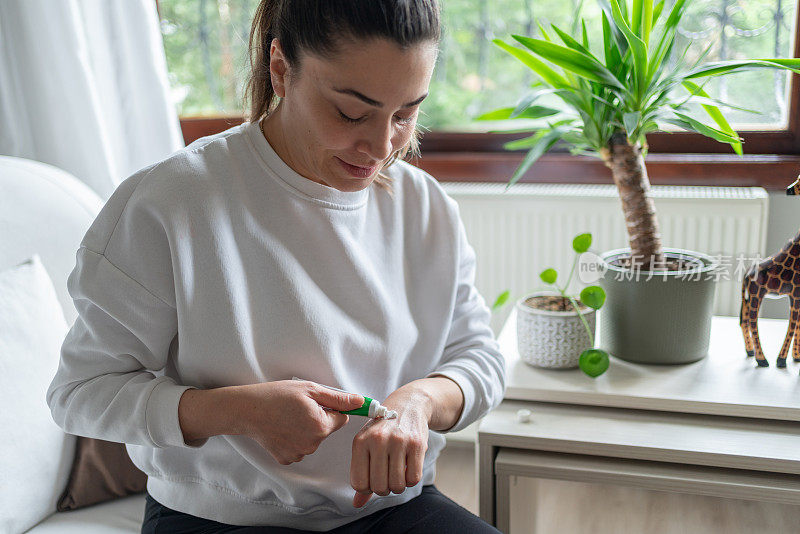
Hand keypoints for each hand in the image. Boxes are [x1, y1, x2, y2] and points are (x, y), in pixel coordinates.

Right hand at [235, 380, 364, 464]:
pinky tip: (282, 428)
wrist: (247, 410)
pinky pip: (300, 448)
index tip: (320, 402)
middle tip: (300, 407)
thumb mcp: (309, 389)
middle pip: (327, 429)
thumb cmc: (276, 396)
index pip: (342, 419)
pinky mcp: (287, 459)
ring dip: (306, 429)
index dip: (332, 408)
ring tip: (288, 417)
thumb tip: (360, 401)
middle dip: (319, 418)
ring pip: (314, 439)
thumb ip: (338, 398)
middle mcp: (312, 444)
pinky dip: (294, 439)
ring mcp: (299, 454)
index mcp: (321, 426)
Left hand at [350, 385, 431, 507]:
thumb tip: (357, 504)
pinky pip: (414, 478)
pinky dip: (411, 480)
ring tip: (399, 473)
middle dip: (385, 488)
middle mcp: (377, 440)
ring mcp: (398, 441)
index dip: (368, 488)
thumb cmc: (383, 430)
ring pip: (397, 485)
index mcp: (360, 442)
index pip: (359, 483)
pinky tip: (409, 467)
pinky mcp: (417, 443)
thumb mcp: (367, 446)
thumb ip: (362, 475)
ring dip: (399, 485)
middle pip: (379, 487)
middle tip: (388, 477)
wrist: (408, 405)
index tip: (374, 478)